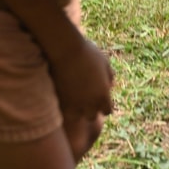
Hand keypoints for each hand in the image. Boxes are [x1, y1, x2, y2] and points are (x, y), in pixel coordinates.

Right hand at [54, 37, 114, 162]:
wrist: (64, 51)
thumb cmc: (86, 52)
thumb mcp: (104, 62)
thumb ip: (109, 76)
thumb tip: (109, 85)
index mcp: (103, 96)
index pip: (107, 111)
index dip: (102, 105)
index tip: (96, 98)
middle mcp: (90, 105)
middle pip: (92, 116)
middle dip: (89, 109)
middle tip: (83, 100)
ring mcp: (74, 106)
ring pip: (76, 117)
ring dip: (75, 110)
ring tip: (70, 100)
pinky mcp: (59, 104)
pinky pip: (62, 112)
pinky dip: (63, 107)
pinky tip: (60, 97)